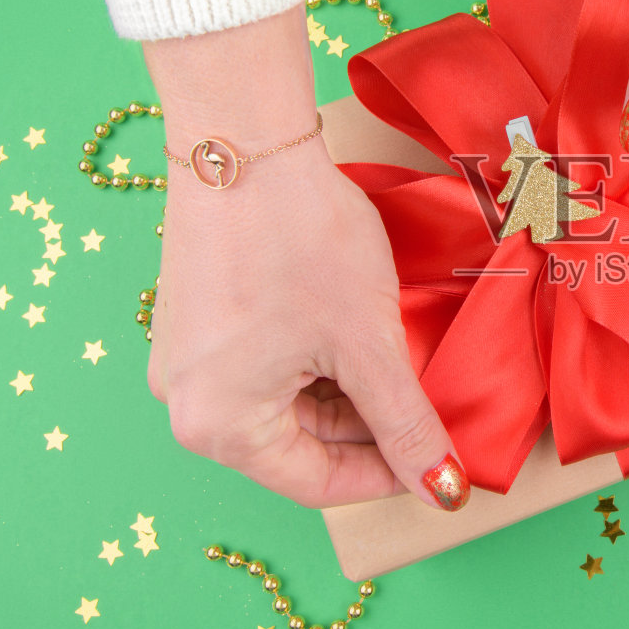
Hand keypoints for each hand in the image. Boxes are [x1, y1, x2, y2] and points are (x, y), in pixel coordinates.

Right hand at [142, 7, 469, 510]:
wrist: (245, 138)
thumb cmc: (301, 240)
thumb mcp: (367, 344)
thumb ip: (406, 424)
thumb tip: (441, 490)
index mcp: (219, 427)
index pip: (317, 483)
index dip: (390, 475)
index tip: (440, 461)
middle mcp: (188, 403)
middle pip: (300, 442)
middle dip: (370, 424)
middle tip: (429, 399)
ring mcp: (187, 359)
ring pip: (287, 400)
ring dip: (346, 387)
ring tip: (395, 351)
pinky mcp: (195, 318)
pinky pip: (265, 363)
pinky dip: (316, 357)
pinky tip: (356, 326)